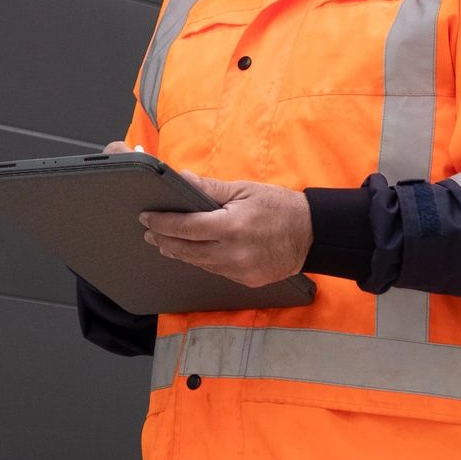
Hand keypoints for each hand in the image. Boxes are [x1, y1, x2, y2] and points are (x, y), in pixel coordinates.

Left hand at [139, 175, 311, 287]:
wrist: (313, 234)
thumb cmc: (280, 206)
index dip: (162, 223)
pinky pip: (216, 271)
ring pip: (199, 263)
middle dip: (164, 240)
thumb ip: (210, 189)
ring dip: (179, 252)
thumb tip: (183, 178)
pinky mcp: (247, 281)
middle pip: (186, 250)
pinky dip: (201, 261)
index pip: (185, 227)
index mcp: (230, 227)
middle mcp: (232, 253)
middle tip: (149, 232)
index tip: (147, 218)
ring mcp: (240, 270)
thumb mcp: (244, 190)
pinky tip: (193, 253)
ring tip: (165, 243)